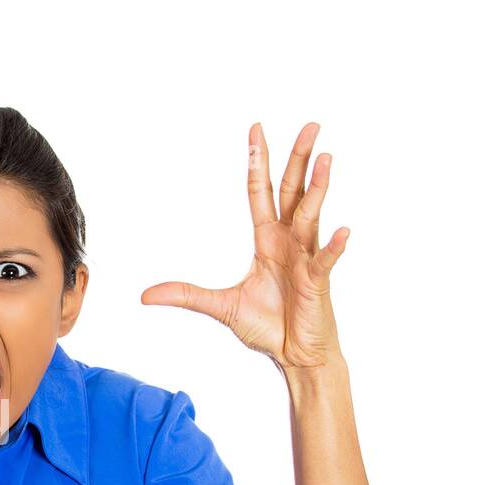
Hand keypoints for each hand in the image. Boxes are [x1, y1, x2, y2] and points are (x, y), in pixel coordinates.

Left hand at [141, 123, 347, 371]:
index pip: (263, 192)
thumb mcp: (220, 307)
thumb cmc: (267, 326)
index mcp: (268, 240)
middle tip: (310, 126)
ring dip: (318, 189)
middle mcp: (290, 242)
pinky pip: (326, 261)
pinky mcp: (318, 283)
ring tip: (326, 159)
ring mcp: (306, 259)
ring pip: (311, 217)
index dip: (259, 162)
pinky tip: (341, 230)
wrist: (294, 356)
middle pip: (294, 192)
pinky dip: (334, 247)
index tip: (256, 130)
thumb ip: (186, 295)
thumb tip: (146, 295)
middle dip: (299, 159)